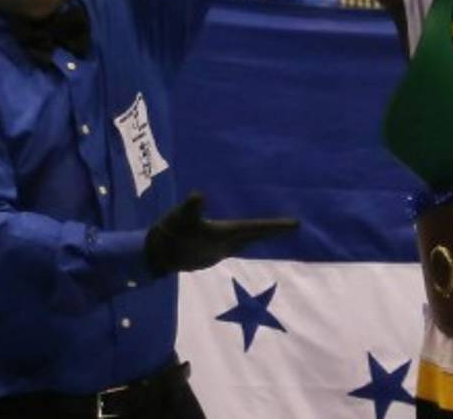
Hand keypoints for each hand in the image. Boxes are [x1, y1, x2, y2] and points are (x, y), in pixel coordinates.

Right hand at [145, 192, 297, 274]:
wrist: (156, 257)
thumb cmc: (170, 233)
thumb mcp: (180, 216)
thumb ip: (191, 207)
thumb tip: (198, 195)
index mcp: (225, 234)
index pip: (256, 228)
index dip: (276, 226)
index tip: (296, 224)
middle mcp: (226, 245)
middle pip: (256, 237)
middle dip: (273, 231)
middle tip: (293, 226)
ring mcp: (219, 251)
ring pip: (246, 242)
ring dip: (259, 236)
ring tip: (272, 231)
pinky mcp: (210, 254)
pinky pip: (235, 245)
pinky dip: (244, 239)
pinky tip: (243, 238)